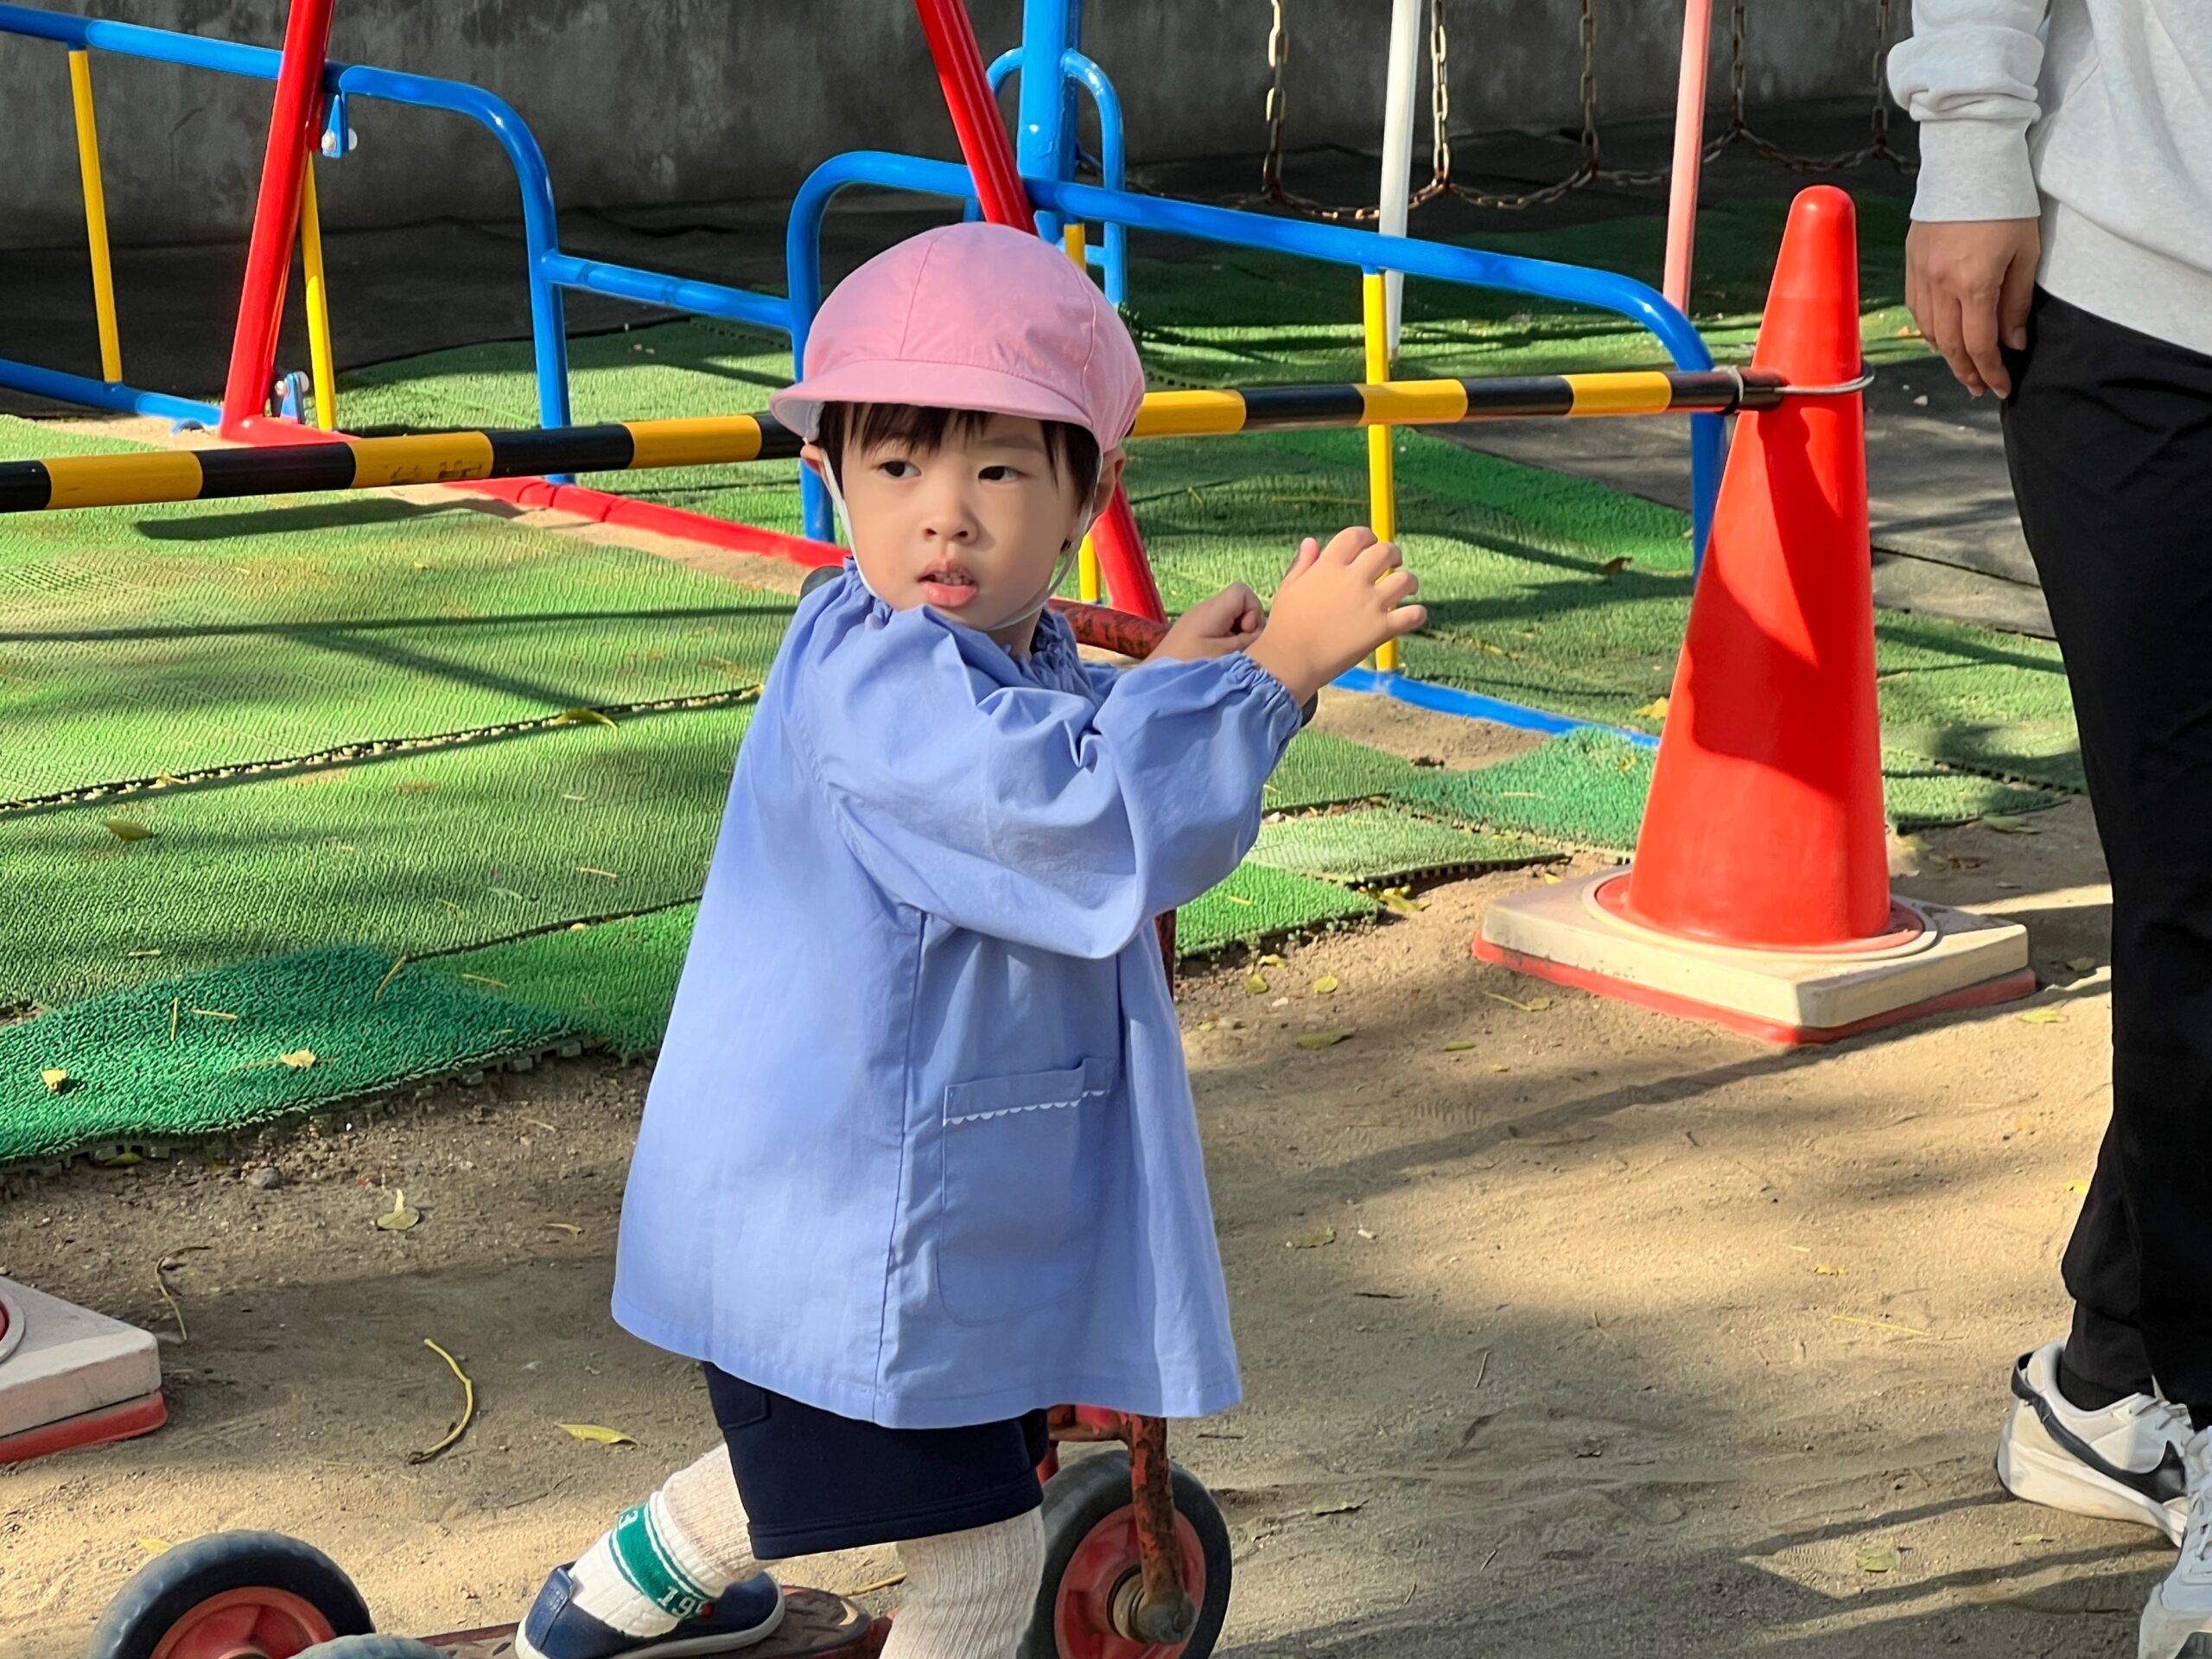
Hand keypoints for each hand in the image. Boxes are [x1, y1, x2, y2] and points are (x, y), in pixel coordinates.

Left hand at [1151, 581, 1265, 662]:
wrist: (1154, 686)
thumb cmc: (1190, 668)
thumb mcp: (1226, 656)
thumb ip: (1249, 641)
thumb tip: (1260, 635)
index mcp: (1211, 610)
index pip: (1242, 591)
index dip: (1252, 611)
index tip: (1245, 634)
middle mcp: (1203, 610)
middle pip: (1238, 606)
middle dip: (1246, 628)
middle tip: (1238, 651)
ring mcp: (1196, 621)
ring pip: (1230, 620)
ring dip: (1235, 638)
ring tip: (1227, 659)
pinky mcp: (1192, 634)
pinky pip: (1217, 630)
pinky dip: (1224, 643)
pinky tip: (1217, 661)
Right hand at [1246, 528, 1424, 702]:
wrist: (1291, 660)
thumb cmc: (1285, 625)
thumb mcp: (1289, 588)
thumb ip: (1303, 563)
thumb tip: (1311, 542)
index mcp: (1329, 566)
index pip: (1356, 536)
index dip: (1367, 537)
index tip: (1369, 544)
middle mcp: (1352, 580)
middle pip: (1385, 552)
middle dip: (1393, 553)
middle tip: (1393, 561)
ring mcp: (1370, 604)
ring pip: (1405, 580)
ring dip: (1409, 581)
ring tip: (1406, 588)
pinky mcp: (1381, 629)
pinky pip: (1412, 615)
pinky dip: (1417, 613)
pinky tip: (1413, 615)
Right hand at [1905, 218, 2039, 397]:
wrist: (1968, 160)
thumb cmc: (2006, 202)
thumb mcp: (2025, 252)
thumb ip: (2016, 302)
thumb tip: (2013, 342)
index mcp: (1973, 283)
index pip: (1979, 345)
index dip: (1991, 372)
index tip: (2002, 387)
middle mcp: (1941, 286)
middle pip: (1949, 346)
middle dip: (1967, 371)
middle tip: (1981, 386)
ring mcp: (1921, 276)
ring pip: (1929, 331)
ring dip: (1947, 354)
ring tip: (1965, 364)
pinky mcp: (1911, 264)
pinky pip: (1917, 310)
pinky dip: (1931, 330)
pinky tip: (1944, 334)